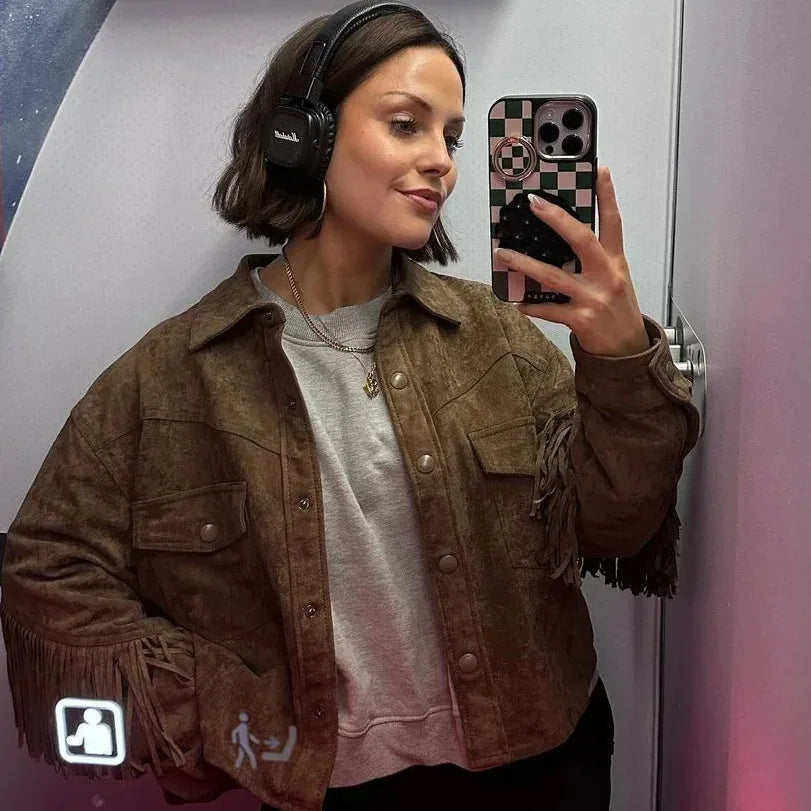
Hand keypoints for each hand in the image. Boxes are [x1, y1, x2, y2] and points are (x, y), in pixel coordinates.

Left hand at [495, 167, 649, 356]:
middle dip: (557, 219)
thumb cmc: (618, 310)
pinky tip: (517, 302)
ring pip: (554, 276)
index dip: (607, 196)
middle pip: (582, 240)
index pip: (614, 222)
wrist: (628, 350)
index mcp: (616, 262)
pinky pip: (550, 310)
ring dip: (525, 263)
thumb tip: (566, 237)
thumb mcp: (615, 278)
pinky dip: (532, 307)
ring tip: (503, 253)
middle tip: (534, 203)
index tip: (599, 170)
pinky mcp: (582, 320)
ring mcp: (593, 298)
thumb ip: (596, 258)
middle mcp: (606, 276)